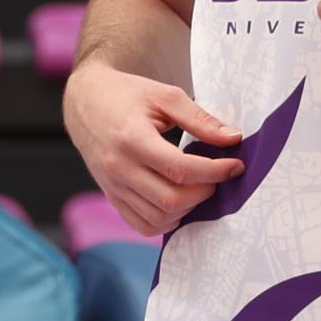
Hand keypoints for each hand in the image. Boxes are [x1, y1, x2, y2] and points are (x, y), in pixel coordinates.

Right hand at [63, 60, 244, 237]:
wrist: (85, 102)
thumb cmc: (126, 95)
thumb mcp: (164, 96)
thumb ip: (199, 119)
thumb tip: (233, 139)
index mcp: (132, 139)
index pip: (180, 169)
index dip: (215, 172)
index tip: (235, 165)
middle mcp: (119, 168)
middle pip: (171, 200)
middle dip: (205, 192)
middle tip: (217, 175)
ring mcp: (113, 186)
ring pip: (159, 218)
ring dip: (188, 208)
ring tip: (198, 186)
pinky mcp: (111, 196)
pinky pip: (142, 225)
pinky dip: (167, 221)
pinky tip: (178, 201)